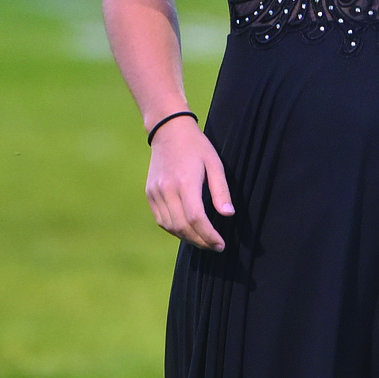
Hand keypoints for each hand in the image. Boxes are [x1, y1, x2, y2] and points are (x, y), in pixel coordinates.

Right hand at [145, 115, 234, 250]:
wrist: (168, 130)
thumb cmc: (196, 146)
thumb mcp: (215, 164)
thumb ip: (221, 191)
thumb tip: (228, 215)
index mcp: (185, 182)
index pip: (196, 218)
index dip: (209, 235)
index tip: (221, 244)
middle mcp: (167, 189)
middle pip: (182, 226)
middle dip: (200, 241)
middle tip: (215, 247)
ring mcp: (155, 193)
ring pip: (170, 227)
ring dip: (188, 238)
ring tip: (204, 241)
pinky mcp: (150, 194)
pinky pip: (161, 220)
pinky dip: (175, 230)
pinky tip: (188, 231)